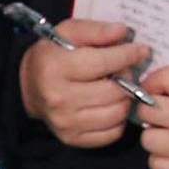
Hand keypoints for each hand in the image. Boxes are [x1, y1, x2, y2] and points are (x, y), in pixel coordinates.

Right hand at [19, 17, 149, 148]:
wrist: (29, 86)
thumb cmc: (53, 56)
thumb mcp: (67, 33)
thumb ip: (95, 30)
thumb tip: (121, 32)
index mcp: (54, 68)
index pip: (102, 63)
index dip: (127, 55)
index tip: (139, 50)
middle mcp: (57, 98)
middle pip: (113, 91)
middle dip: (127, 79)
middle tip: (125, 71)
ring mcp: (64, 122)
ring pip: (116, 113)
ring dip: (124, 99)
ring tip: (119, 89)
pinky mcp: (72, 138)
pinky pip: (112, 133)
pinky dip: (118, 120)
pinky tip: (110, 106)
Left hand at [137, 65, 168, 168]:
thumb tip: (149, 88)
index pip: (166, 79)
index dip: (154, 83)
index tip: (155, 90)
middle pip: (150, 110)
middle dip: (152, 111)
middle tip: (165, 116)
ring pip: (150, 139)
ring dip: (156, 138)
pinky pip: (159, 165)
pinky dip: (162, 161)